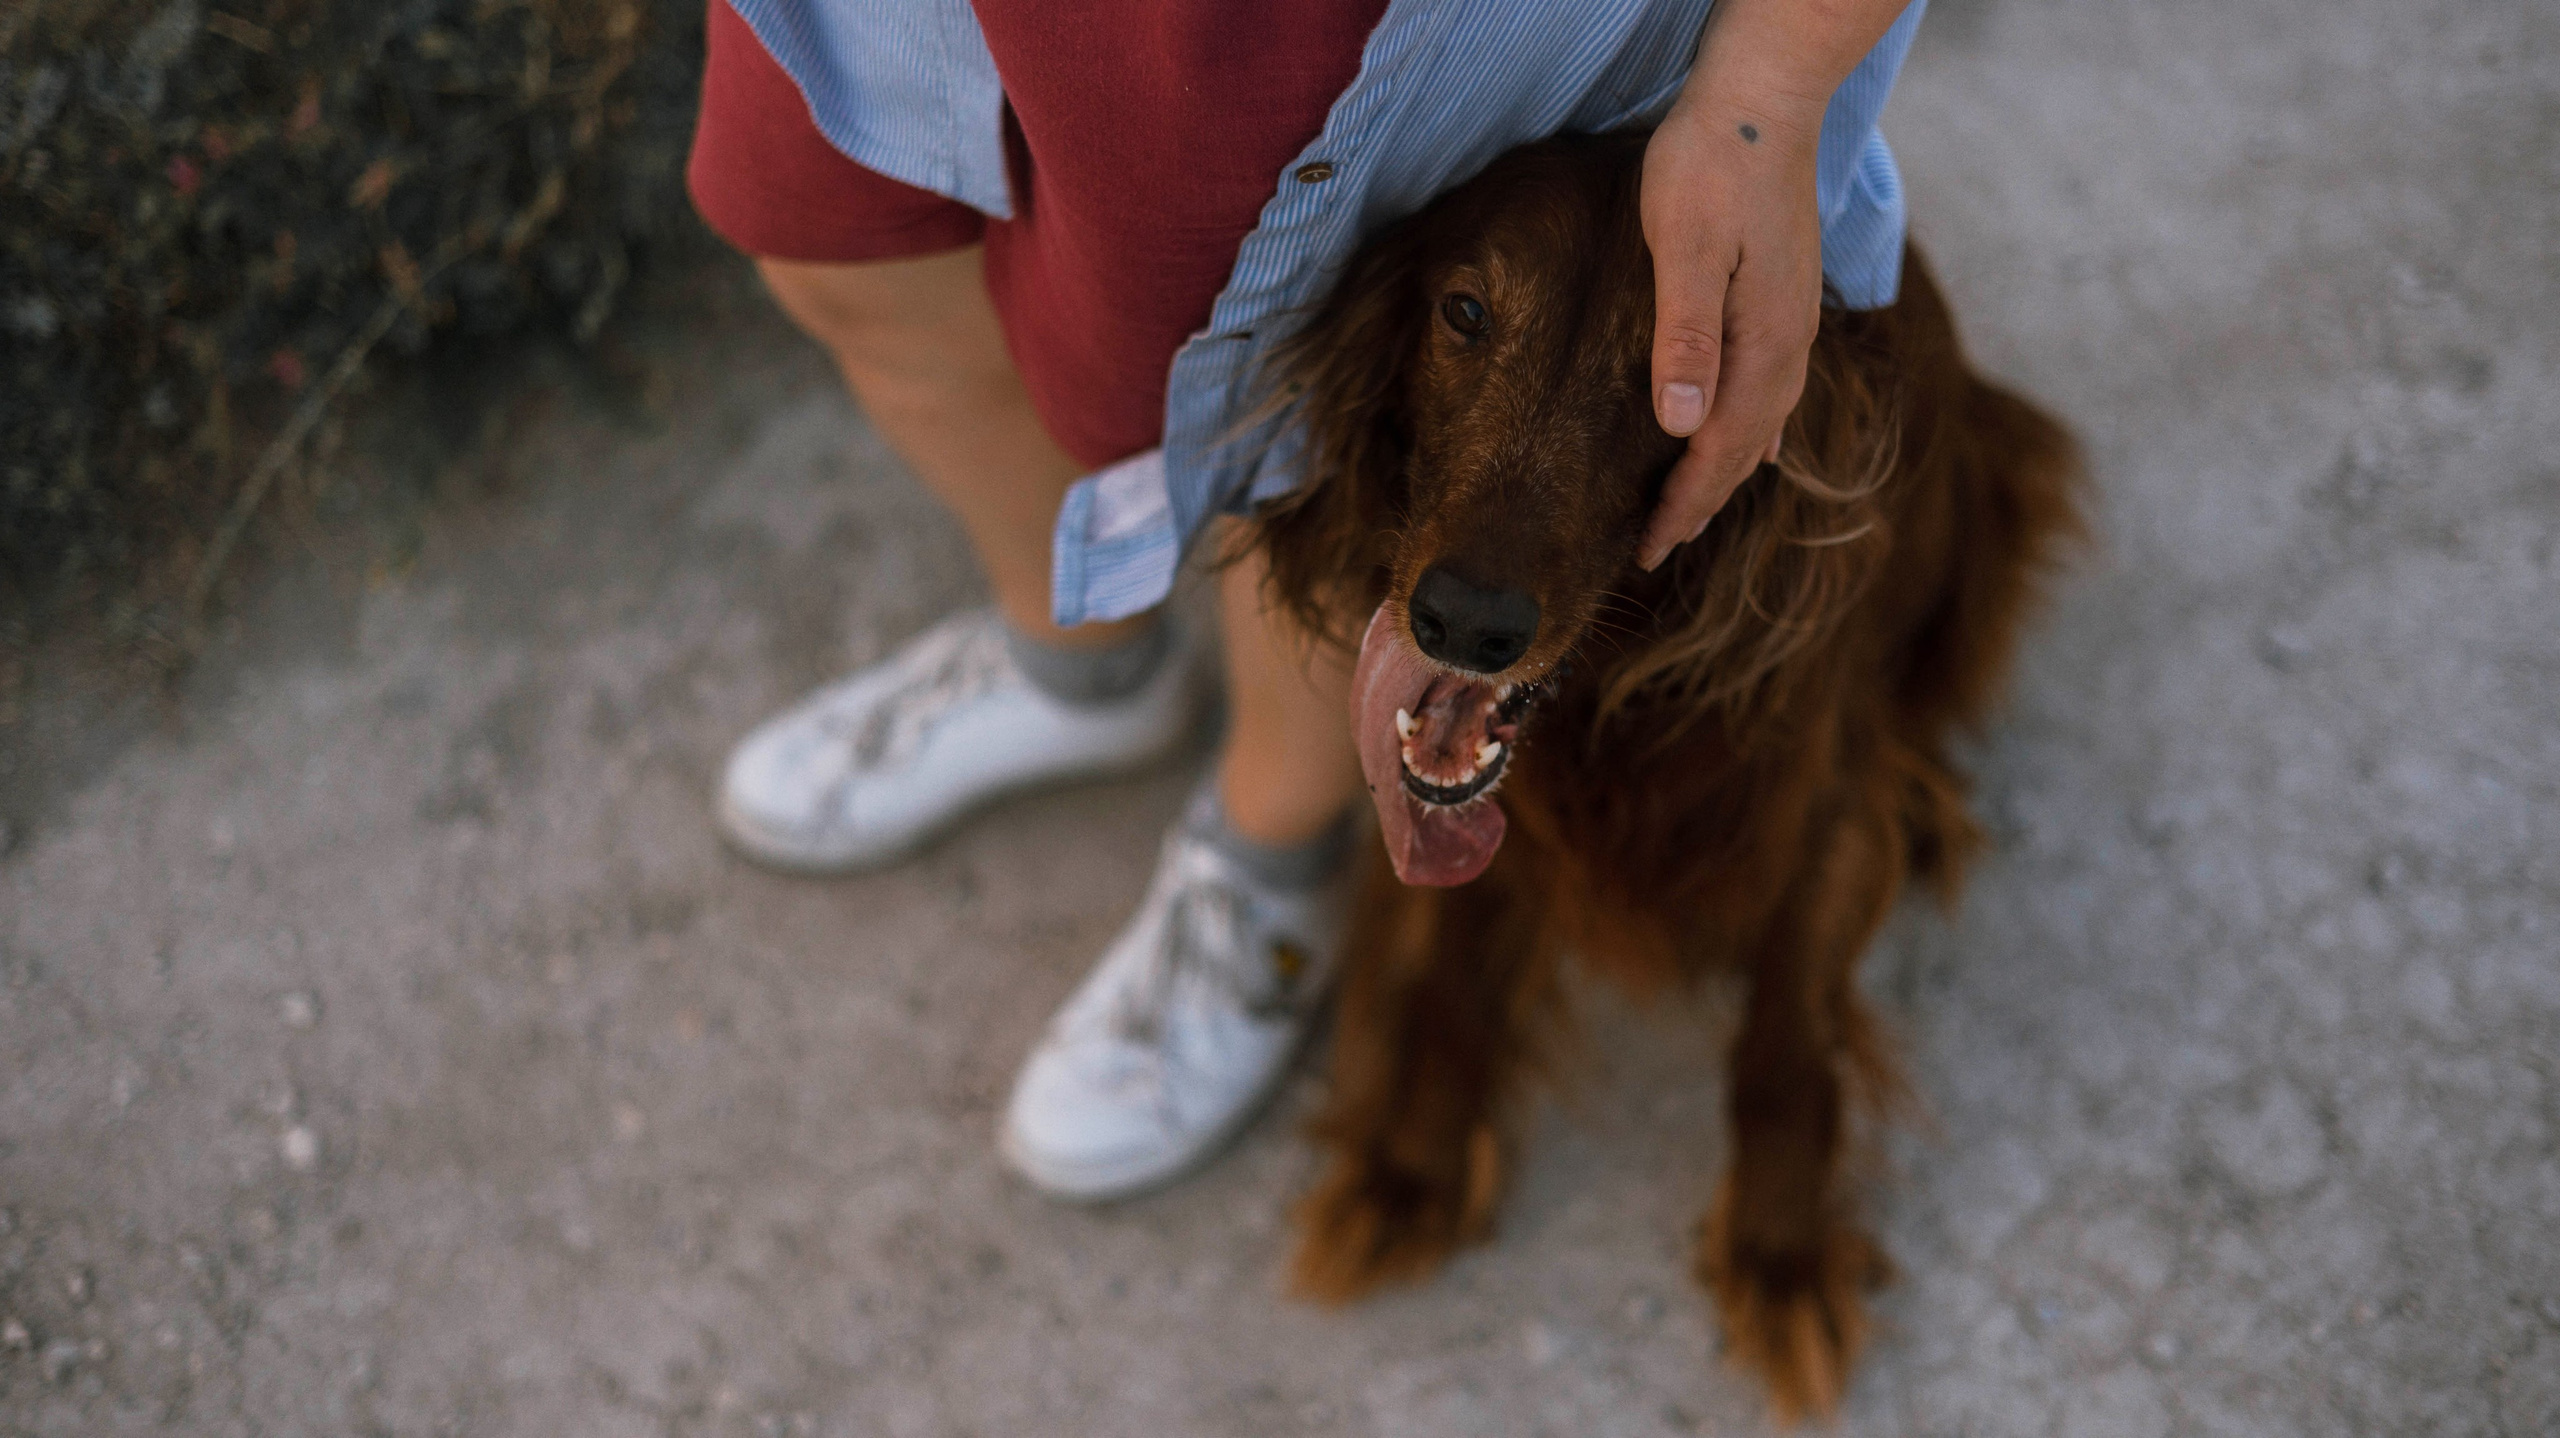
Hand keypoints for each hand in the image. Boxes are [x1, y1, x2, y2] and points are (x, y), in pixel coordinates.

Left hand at [1636, 81, 1825, 570]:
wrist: (1764, 99)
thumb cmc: (1713, 164)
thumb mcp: (1686, 247)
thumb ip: (1685, 335)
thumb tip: (1682, 424)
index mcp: (1765, 342)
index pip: (1721, 451)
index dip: (1684, 505)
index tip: (1647, 549)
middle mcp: (1789, 344)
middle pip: (1745, 450)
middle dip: (1700, 503)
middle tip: (1653, 550)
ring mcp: (1791, 323)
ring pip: (1760, 424)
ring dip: (1722, 471)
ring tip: (1684, 510)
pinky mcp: (1781, 300)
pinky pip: (1768, 389)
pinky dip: (1747, 429)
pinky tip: (1742, 441)